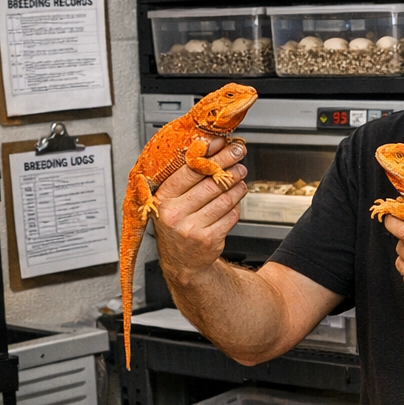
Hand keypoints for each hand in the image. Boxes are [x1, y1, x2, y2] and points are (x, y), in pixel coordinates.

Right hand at [153, 138, 247, 282]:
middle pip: (210, 183)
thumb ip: (186, 177)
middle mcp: (174, 214)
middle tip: (239, 155)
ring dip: (237, 185)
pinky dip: (236, 206)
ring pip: (223, 199)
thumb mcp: (172, 200)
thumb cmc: (178, 223)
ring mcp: (192, 228)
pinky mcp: (209, 239)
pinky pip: (230, 216)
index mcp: (163, 199)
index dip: (210, 154)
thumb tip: (208, 146)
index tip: (223, 143)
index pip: (189, 171)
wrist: (182, 261)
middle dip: (229, 166)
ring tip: (240, 177)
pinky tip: (235, 200)